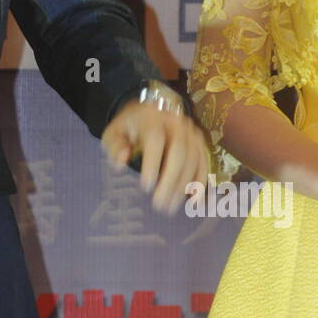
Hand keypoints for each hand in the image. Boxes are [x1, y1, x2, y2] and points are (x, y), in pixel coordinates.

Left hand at [102, 100, 208, 214]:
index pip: (155, 139)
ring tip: (169, 207)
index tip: (145, 187)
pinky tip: (194, 202)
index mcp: (152, 118)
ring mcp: (191, 132)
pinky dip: (200, 183)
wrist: (154, 110)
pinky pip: (203, 163)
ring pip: (193, 160)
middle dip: (170, 180)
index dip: (152, 163)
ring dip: (183, 186)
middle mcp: (176, 123)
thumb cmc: (131, 126)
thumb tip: (121, 163)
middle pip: (179, 151)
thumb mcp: (114, 132)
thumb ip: (115, 146)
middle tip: (159, 204)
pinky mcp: (200, 142)